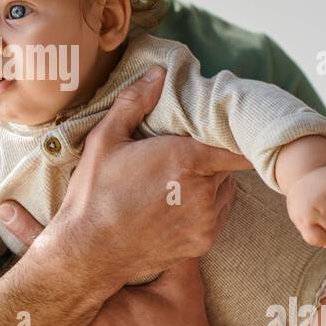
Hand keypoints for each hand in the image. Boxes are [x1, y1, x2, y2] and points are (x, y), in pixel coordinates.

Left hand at [0, 203, 224, 325]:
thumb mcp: (181, 282)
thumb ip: (169, 246)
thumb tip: (168, 211)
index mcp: (102, 297)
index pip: (59, 255)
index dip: (28, 229)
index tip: (4, 211)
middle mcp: (78, 325)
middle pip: (52, 283)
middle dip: (39, 259)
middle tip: (11, 220)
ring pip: (62, 312)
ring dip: (65, 297)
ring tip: (92, 298)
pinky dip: (78, 325)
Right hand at [36, 65, 252, 286]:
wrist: (89, 253)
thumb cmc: (95, 194)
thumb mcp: (105, 140)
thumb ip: (134, 102)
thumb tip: (158, 73)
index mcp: (185, 159)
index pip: (236, 143)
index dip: (232, 134)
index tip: (221, 129)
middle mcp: (203, 191)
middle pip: (227, 165)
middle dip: (211, 157)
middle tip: (185, 154)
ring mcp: (205, 220)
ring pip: (225, 190)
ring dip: (210, 182)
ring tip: (178, 180)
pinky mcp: (202, 243)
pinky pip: (217, 216)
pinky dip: (205, 207)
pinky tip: (175, 204)